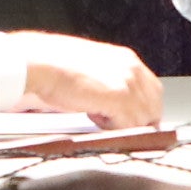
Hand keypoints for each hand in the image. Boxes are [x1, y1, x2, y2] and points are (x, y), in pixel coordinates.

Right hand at [0, 34, 163, 129]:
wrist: (37, 63)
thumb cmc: (53, 65)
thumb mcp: (90, 71)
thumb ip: (108, 85)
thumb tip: (114, 107)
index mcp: (127, 59)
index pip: (151, 90)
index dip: (142, 109)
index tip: (133, 120)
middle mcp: (132, 68)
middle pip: (153, 105)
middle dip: (139, 121)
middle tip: (116, 126)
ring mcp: (128, 82)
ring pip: (142, 118)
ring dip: (123, 125)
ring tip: (97, 118)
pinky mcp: (119, 98)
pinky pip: (128, 125)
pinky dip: (114, 130)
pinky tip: (94, 119)